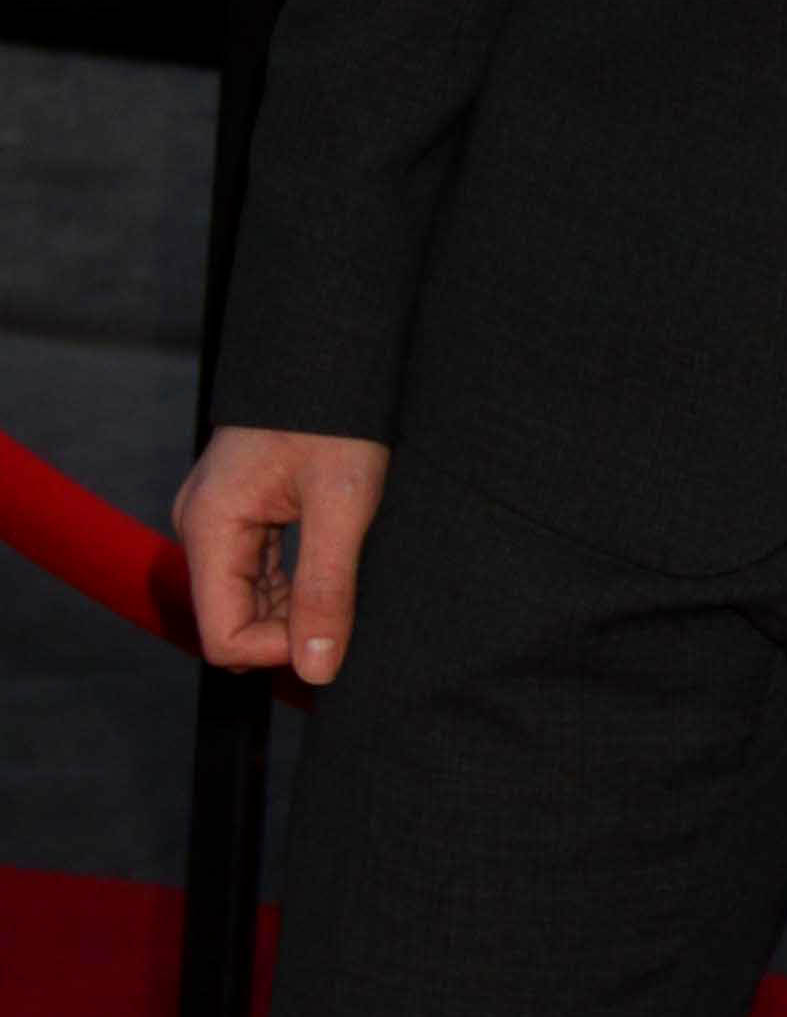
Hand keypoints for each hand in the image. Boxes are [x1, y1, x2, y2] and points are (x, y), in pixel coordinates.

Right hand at [174, 425, 388, 683]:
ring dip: (297, 609)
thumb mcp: (344, 502)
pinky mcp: (243, 513)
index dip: (279, 650)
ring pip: (248, 600)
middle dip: (289, 632)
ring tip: (350, 576)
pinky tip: (337, 567)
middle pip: (233, 621)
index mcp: (211, 525)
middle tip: (353, 602)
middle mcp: (202, 527)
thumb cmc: (338, 412)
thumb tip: (316, 670)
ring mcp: (220, 520)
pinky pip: (260, 573)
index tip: (335, 630)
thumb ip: (327, 588)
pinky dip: (296, 585)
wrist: (332, 346)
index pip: (223, 637)